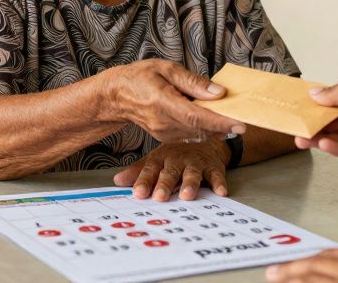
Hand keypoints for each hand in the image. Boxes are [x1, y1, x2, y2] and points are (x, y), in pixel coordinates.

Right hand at [105, 59, 246, 142]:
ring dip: (216, 129)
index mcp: (162, 101)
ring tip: (232, 119)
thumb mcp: (165, 68)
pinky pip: (190, 135)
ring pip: (197, 134)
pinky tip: (213, 120)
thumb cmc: (140, 77)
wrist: (116, 96)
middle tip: (245, 119)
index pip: (197, 116)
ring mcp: (163, 133)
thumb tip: (218, 92)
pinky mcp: (165, 137)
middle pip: (201, 129)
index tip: (241, 125)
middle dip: (225, 126)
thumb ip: (193, 81)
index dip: (220, 122)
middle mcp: (163, 122)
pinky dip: (204, 129)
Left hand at [113, 139, 230, 201]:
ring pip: (192, 173)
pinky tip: (220, 192)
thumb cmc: (176, 155)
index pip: (150, 170)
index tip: (138, 194)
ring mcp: (196, 162)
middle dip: (165, 184)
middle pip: (170, 172)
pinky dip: (219, 183)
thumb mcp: (156, 160)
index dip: (144, 181)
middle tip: (160, 197)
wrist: (205, 141)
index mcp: (162, 158)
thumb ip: (138, 172)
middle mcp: (178, 159)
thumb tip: (117, 181)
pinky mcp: (213, 167)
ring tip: (187, 195)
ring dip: (190, 184)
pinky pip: (217, 175)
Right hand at [297, 72, 337, 160]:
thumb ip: (335, 94)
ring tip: (303, 139)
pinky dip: (336, 148)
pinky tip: (323, 144)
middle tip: (297, 129)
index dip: (318, 108)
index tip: (301, 112)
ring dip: (321, 139)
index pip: (334, 104)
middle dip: (316, 126)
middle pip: (335, 123)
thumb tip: (315, 94)